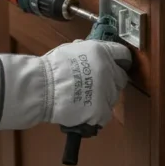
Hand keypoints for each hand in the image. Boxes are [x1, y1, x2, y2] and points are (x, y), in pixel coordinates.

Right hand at [0, 40, 132, 130]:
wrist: (41, 89)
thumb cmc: (51, 68)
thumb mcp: (71, 49)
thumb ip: (87, 52)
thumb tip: (92, 54)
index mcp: (101, 52)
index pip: (123, 55)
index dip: (122, 61)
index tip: (119, 66)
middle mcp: (108, 70)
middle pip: (121, 78)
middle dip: (111, 82)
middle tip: (96, 87)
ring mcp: (106, 91)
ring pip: (113, 97)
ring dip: (103, 99)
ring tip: (84, 100)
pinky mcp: (101, 110)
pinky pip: (105, 115)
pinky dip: (96, 115)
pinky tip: (84, 112)